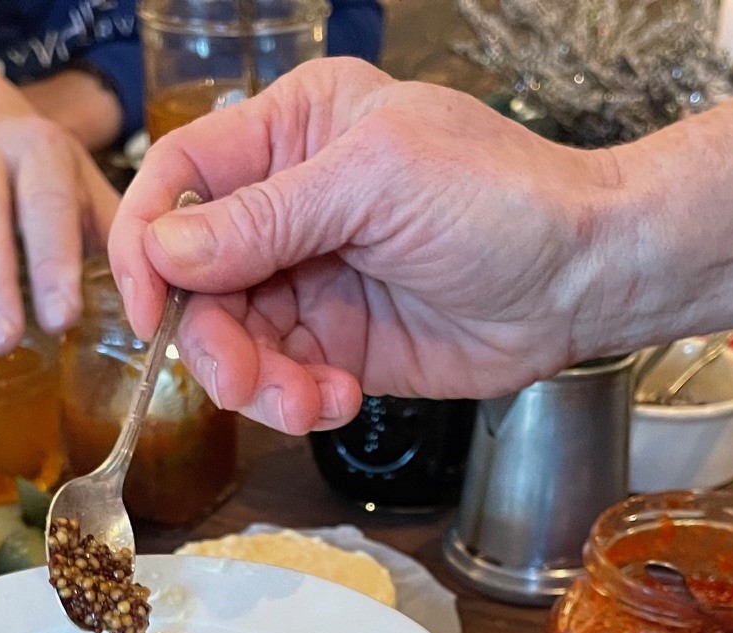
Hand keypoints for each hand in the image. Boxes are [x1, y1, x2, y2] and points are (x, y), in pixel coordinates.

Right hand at [106, 58, 641, 432]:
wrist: (584, 282)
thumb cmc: (504, 200)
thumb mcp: (377, 184)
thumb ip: (266, 218)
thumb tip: (168, 249)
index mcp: (293, 131)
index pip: (180, 176)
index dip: (149, 243)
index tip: (152, 308)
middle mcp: (289, 203)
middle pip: (195, 278)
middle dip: (212, 338)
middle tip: (244, 379)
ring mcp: (309, 277)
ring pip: (230, 340)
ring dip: (255, 383)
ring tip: (307, 402)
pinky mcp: (335, 343)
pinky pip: (278, 380)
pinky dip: (295, 402)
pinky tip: (340, 399)